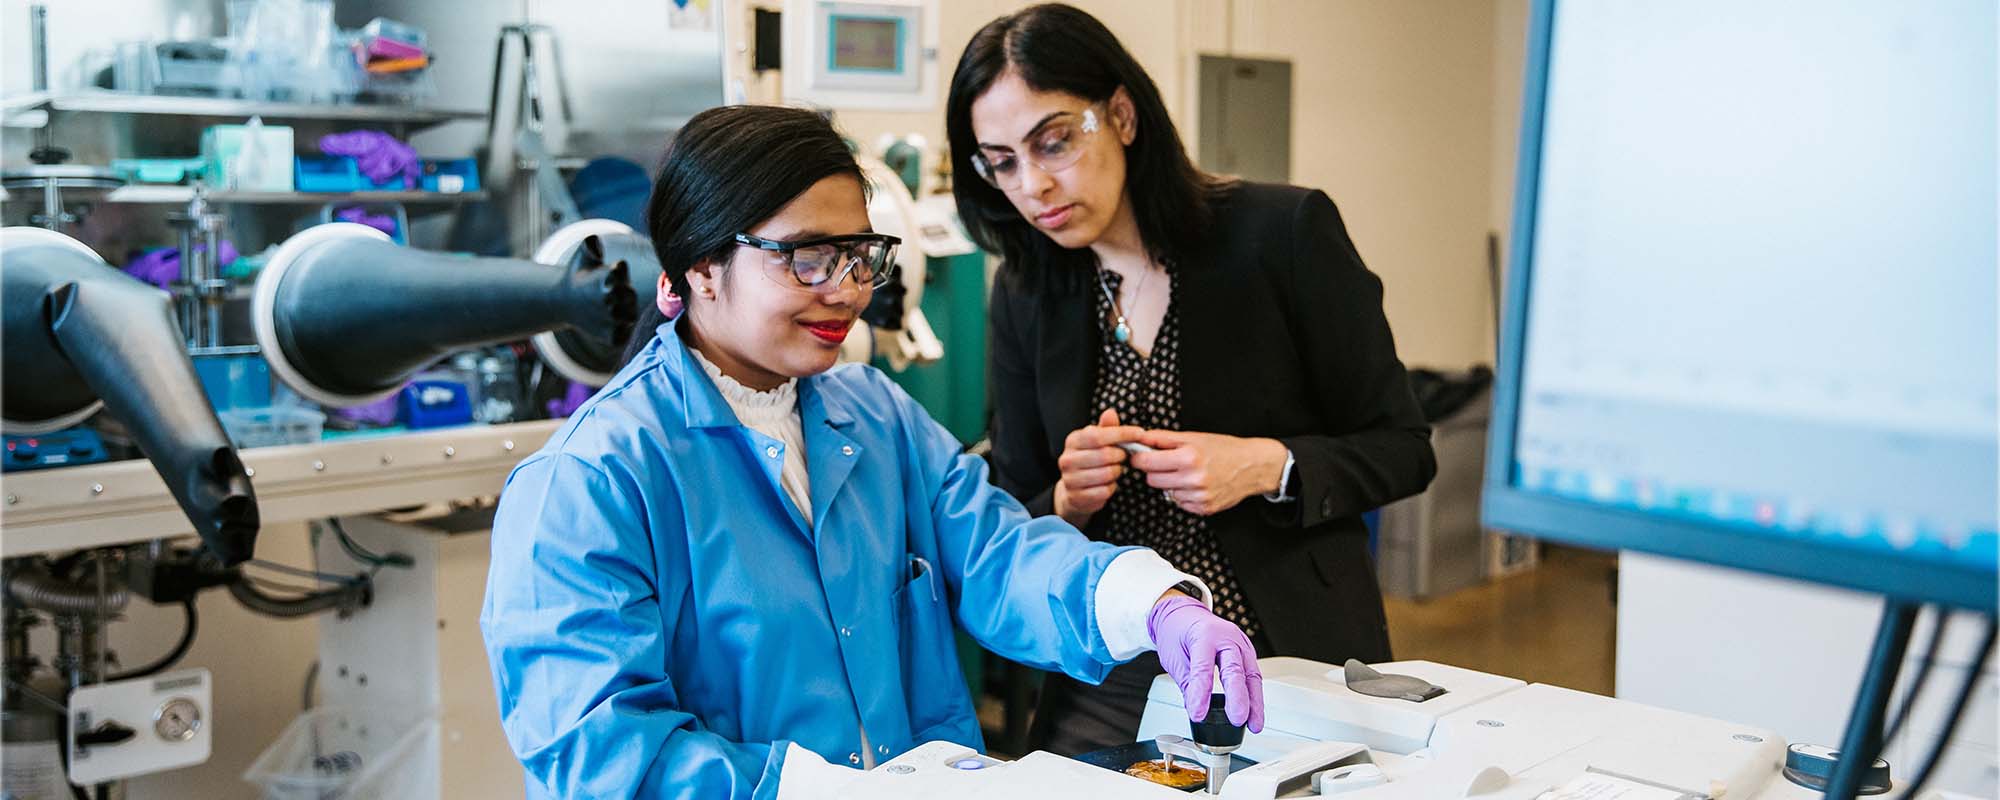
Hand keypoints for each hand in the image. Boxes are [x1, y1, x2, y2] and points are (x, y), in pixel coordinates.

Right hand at [1053, 409, 1143, 527]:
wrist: (1074, 489)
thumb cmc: (1090, 459)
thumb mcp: (1096, 441)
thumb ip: (1106, 428)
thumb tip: (1111, 412)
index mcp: (1073, 441)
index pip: (1098, 435)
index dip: (1121, 434)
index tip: (1139, 434)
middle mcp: (1067, 459)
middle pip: (1104, 455)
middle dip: (1120, 455)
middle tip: (1123, 455)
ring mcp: (1070, 479)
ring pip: (1106, 474)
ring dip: (1117, 472)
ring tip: (1115, 469)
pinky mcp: (1077, 497)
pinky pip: (1105, 491)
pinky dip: (1111, 487)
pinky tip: (1108, 483)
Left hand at [1128, 432, 1287, 515]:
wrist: (1252, 466)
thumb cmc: (1224, 448)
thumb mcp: (1194, 437)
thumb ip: (1163, 438)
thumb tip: (1139, 437)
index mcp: (1189, 457)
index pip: (1146, 463)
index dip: (1139, 458)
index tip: (1141, 455)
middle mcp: (1193, 479)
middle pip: (1152, 480)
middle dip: (1155, 471)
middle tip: (1168, 463)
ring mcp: (1199, 496)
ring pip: (1166, 492)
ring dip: (1171, 483)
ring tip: (1188, 473)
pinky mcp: (1204, 509)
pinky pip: (1180, 503)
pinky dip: (1184, 494)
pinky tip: (1196, 484)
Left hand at [1148, 594, 1263, 731]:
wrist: (1183, 615)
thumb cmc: (1178, 632)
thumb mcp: (1174, 658)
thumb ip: (1188, 684)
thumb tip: (1197, 710)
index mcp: (1204, 635)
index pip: (1203, 668)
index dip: (1201, 694)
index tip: (1198, 714)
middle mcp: (1226, 637)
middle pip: (1234, 670)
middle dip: (1238, 697)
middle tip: (1237, 719)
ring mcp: (1240, 643)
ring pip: (1251, 674)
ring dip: (1254, 702)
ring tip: (1254, 724)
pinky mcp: (1246, 652)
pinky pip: (1253, 675)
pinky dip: (1254, 695)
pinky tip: (1254, 712)